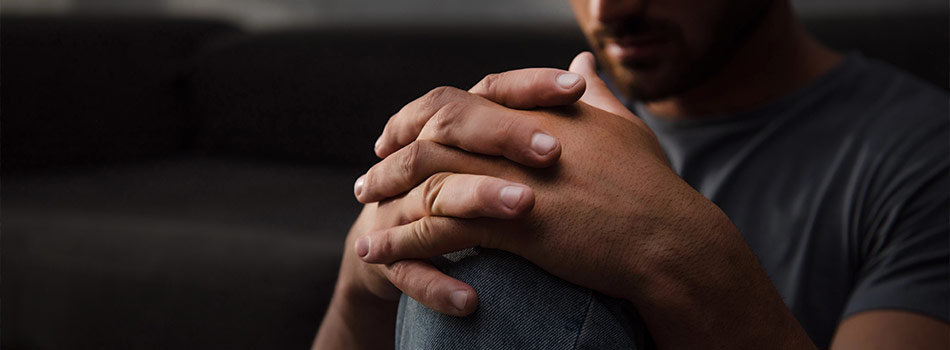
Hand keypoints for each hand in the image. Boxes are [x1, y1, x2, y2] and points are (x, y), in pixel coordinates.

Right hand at [313, 64, 588, 348]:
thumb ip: (547, 116)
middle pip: (452, 131)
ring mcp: (400, 206)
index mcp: (456, 128)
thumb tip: (588, 67)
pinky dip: (438, 285)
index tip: (575, 88)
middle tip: (552, 151)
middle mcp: (423, 158)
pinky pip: (409, 271)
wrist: (390, 245)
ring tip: (525, 207)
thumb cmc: (464, 188)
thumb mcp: (501, 151)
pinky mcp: (391, 257)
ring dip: (477, 198)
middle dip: (503, 136)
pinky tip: (472, 302)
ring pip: (435, 195)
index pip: (490, 92)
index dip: (530, 86)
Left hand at [354, 52, 815, 348]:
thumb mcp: (623, 131)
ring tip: (363, 220)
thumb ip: (597, 96)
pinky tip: (377, 254)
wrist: (671, 240)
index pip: (462, 100)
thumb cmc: (653, 191)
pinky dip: (400, 240)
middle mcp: (515, 135)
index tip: (401, 134)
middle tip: (369, 176)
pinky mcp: (511, 221)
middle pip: (432, 130)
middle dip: (392, 153)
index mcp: (535, 112)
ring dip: (387, 197)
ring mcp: (511, 176)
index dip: (423, 116)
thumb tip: (583, 65)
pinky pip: (437, 227)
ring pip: (426, 175)